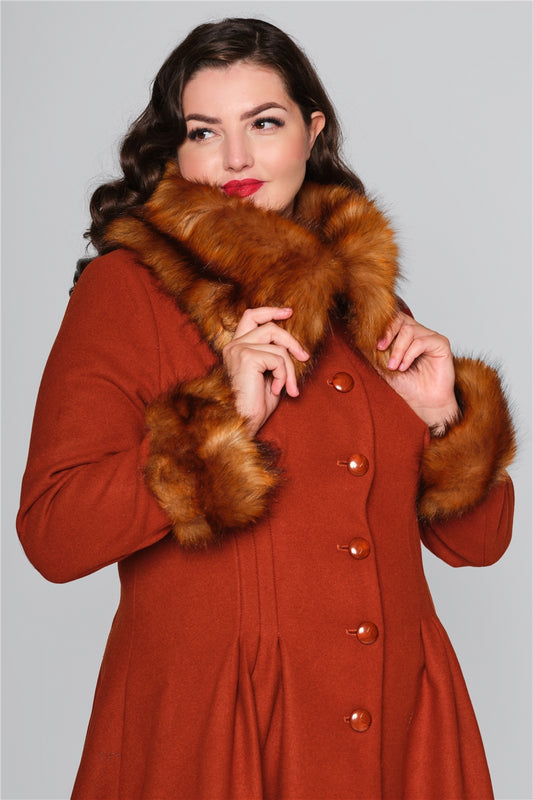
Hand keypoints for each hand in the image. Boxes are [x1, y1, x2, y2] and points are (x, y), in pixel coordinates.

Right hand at [222, 307, 309, 434]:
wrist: (241, 422)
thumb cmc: (255, 405)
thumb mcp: (269, 374)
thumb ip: (275, 356)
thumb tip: (294, 346)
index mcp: (236, 347)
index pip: (252, 316)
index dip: (271, 311)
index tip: (288, 312)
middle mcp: (234, 345)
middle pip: (270, 327)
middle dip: (291, 341)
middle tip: (304, 356)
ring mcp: (239, 350)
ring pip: (278, 346)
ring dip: (289, 369)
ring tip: (289, 387)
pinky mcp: (247, 357)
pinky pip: (278, 359)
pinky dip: (284, 375)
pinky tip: (277, 389)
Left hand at [377, 312, 459, 433]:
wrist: (424, 403)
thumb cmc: (407, 385)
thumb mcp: (384, 367)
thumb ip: (374, 353)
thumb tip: (359, 340)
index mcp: (406, 335)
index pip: (393, 319)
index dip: (383, 328)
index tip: (376, 345)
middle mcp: (419, 333)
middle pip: (401, 319)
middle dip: (388, 333)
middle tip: (380, 349)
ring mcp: (430, 337)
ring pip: (409, 331)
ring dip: (398, 349)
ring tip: (394, 366)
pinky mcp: (441, 343)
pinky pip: (421, 342)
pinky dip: (409, 354)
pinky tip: (404, 367)